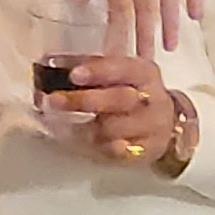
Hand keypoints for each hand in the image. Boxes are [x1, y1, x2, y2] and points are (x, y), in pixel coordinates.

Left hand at [51, 54, 183, 169]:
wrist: (164, 126)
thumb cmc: (132, 94)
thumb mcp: (119, 76)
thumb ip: (90, 68)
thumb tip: (50, 62)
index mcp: (143, 73)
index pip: (123, 68)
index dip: (98, 71)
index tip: (74, 74)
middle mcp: (152, 98)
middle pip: (118, 99)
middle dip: (83, 100)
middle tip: (53, 101)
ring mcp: (152, 126)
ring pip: (116, 128)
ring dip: (87, 128)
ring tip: (67, 126)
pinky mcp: (147, 150)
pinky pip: (121, 152)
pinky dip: (103, 149)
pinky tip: (93, 144)